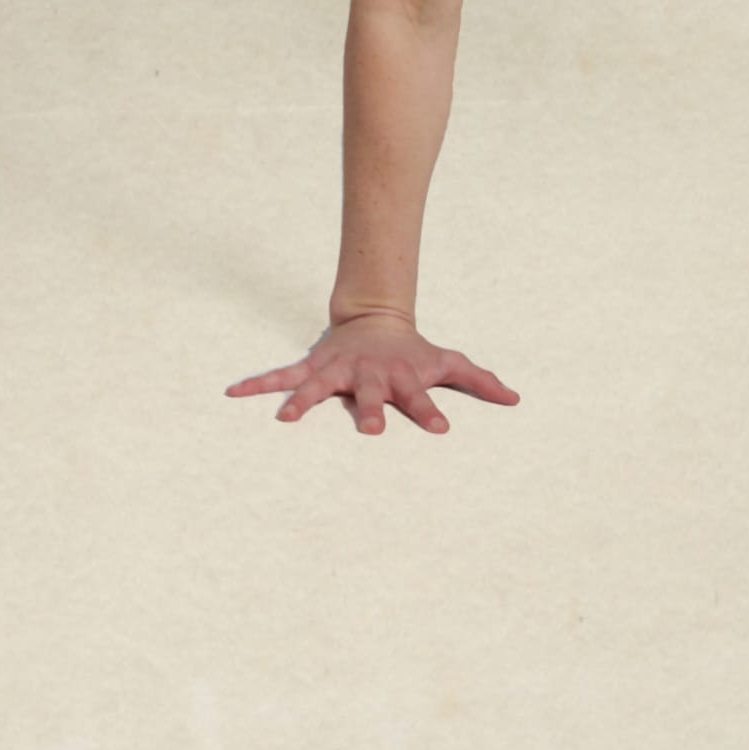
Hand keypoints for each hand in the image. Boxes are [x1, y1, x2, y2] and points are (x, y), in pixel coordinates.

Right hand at [225, 310, 520, 434]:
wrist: (376, 318)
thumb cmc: (413, 352)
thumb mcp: (446, 361)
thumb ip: (479, 380)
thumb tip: (516, 398)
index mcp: (402, 379)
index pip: (421, 397)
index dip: (430, 412)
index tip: (442, 429)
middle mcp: (368, 376)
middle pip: (369, 395)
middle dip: (368, 411)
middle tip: (369, 430)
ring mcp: (337, 372)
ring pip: (318, 387)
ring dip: (302, 403)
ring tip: (284, 420)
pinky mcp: (313, 368)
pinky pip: (282, 376)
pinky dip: (258, 384)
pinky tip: (232, 392)